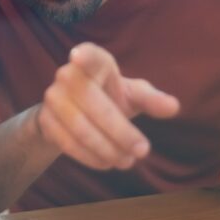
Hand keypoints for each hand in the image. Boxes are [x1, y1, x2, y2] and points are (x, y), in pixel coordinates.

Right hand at [37, 42, 179, 169]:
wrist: (71, 113)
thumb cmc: (109, 97)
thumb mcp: (132, 95)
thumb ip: (151, 99)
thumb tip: (174, 107)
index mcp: (94, 62)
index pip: (89, 56)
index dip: (84, 56)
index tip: (78, 56)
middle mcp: (68, 75)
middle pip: (94, 105)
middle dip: (120, 131)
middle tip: (143, 151)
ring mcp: (53, 98)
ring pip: (81, 128)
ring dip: (107, 149)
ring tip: (128, 161)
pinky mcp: (45, 121)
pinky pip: (68, 143)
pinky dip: (90, 157)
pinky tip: (107, 163)